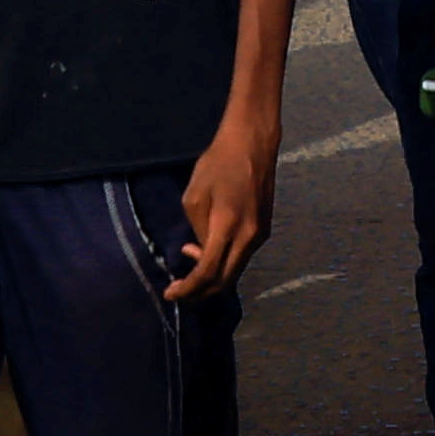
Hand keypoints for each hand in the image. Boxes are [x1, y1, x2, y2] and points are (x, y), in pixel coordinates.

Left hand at [170, 113, 278, 298]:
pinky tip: (207, 247)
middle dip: (199, 292)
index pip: (207, 273)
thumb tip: (200, 249)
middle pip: (224, 282)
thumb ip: (197, 229)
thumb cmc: (218, 163)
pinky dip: (224, 261)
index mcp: (228, 227)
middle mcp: (249, 237)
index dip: (187, 289)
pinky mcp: (264, 229)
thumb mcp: (194, 196)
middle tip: (179, 290)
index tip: (170, 293)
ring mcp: (260, 234)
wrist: (253, 142)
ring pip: (235, 271)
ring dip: (211, 276)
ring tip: (190, 257)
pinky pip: (242, 256)